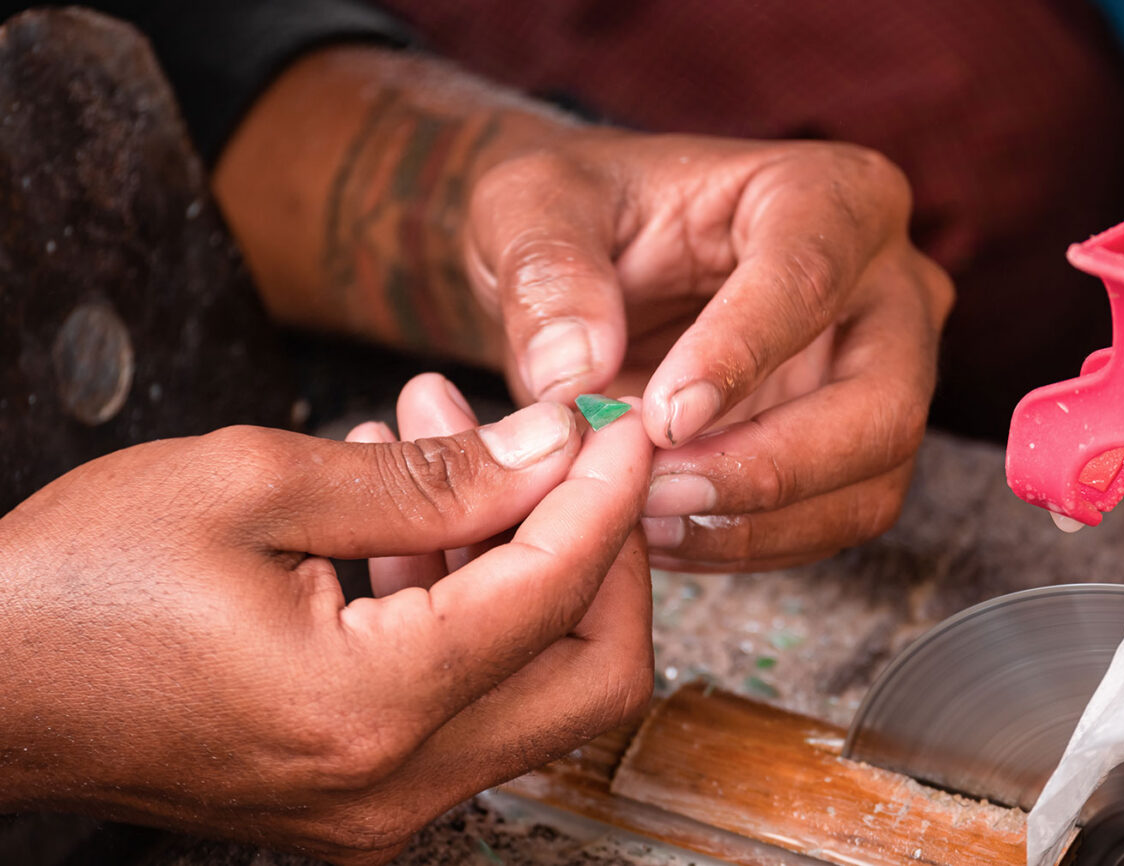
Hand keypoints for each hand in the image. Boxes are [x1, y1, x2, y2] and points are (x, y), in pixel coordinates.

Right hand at [0, 397, 652, 863]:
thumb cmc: (77, 582)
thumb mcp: (253, 484)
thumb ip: (428, 479)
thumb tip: (550, 451)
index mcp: (368, 708)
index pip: (554, 595)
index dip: (604, 495)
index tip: (617, 421)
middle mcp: (390, 784)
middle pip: (589, 675)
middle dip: (599, 549)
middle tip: (564, 448)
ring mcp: (376, 803)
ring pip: (532, 684)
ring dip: (519, 556)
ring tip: (445, 440)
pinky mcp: (357, 788)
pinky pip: (465, 697)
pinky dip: (465, 602)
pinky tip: (407, 514)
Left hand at [466, 136, 953, 570]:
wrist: (603, 263)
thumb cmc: (585, 215)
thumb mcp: (535, 206)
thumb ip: (546, 272)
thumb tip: (573, 374)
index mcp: (828, 195)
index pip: (808, 279)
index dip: (738, 358)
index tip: (659, 419)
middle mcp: (885, 288)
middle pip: (879, 402)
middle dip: (766, 467)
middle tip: (653, 493)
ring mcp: (880, 375)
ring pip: (867, 481)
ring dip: (754, 523)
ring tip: (641, 521)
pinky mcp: (852, 445)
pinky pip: (831, 521)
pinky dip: (748, 543)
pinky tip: (662, 533)